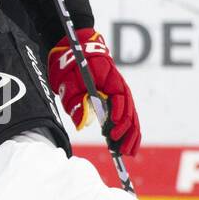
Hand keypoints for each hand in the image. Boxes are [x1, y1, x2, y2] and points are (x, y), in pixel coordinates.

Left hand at [47, 28, 140, 153]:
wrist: (75, 47)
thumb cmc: (72, 63)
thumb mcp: (68, 82)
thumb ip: (75, 101)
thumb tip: (82, 124)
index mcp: (110, 79)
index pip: (120, 99)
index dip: (118, 116)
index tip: (112, 131)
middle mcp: (118, 86)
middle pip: (130, 110)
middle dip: (128, 132)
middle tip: (123, 151)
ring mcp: (119, 92)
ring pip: (131, 114)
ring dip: (131, 134)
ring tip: (128, 152)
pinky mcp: (115, 97)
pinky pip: (125, 114)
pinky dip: (127, 128)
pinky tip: (125, 141)